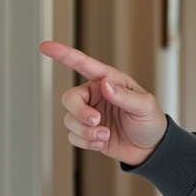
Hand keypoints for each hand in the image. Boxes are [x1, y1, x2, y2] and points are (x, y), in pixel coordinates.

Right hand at [39, 41, 166, 165]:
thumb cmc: (150, 121)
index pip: (82, 64)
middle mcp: (95, 95)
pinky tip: (101, 142)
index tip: (45, 46)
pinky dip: (85, 142)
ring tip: (105, 135)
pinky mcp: (87, 132)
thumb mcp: (144, 105)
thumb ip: (124, 95)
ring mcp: (90, 114)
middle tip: (97, 122)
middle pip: (70, 98)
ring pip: (69, 119)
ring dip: (86, 131)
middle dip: (79, 112)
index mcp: (108, 81)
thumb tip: (105, 85)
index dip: (63, 54)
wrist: (151, 149)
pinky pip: (73, 135)